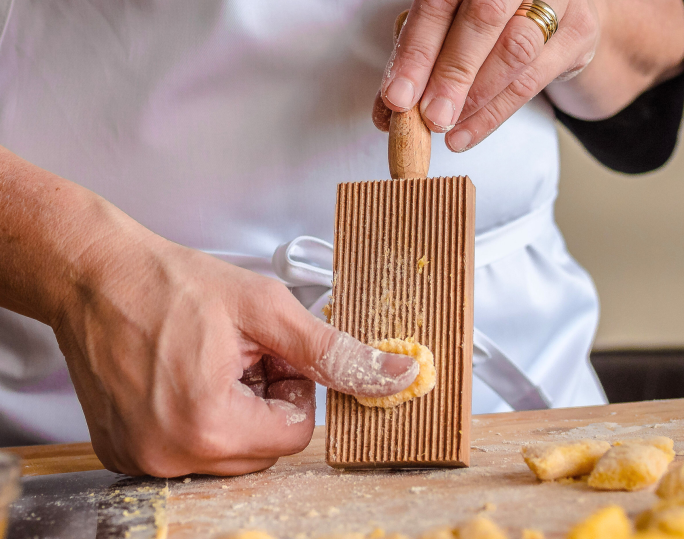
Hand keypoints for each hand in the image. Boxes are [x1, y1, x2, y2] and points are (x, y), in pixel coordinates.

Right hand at [53, 226, 417, 476]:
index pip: (296, 435)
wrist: (94, 274)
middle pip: (262, 448)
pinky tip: (180, 374)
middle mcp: (169, 456)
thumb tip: (398, 378)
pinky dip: (199, 417)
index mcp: (209, 425)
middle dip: (265, 400)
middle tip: (239, 352)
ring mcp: (141, 459)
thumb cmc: (169, 284)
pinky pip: (189, 449)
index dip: (293, 387)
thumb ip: (335, 353)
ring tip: (207, 359)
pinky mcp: (123, 452)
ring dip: (234, 409)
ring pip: (229, 452)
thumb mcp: (266, 309)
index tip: (270, 353)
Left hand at [372, 0, 598, 150]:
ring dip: (474, 98)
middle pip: (483, 19)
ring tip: (445, 129)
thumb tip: (387, 112)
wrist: (555, 17)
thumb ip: (419, 61)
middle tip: (430, 117)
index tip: (397, 97)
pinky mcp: (578, 32)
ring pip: (514, 51)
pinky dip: (493, 114)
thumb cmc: (489, 24)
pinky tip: (466, 133)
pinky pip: (532, 80)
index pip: (439, 4)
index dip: (416, 52)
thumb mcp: (447, 29)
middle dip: (451, 75)